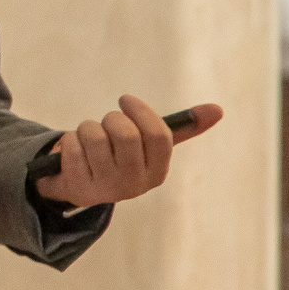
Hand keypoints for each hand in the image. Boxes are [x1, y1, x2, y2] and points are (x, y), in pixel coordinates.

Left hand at [31, 94, 222, 209]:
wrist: (80, 185)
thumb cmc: (120, 156)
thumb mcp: (149, 145)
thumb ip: (181, 128)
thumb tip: (218, 109)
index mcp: (158, 172)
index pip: (158, 136)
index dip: (140, 111)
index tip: (125, 99)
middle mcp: (135, 185)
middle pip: (126, 134)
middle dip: (112, 118)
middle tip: (107, 122)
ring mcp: (107, 189)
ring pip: (94, 136)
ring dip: (87, 127)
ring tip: (88, 137)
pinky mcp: (78, 188)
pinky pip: (71, 146)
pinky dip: (69, 140)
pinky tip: (74, 151)